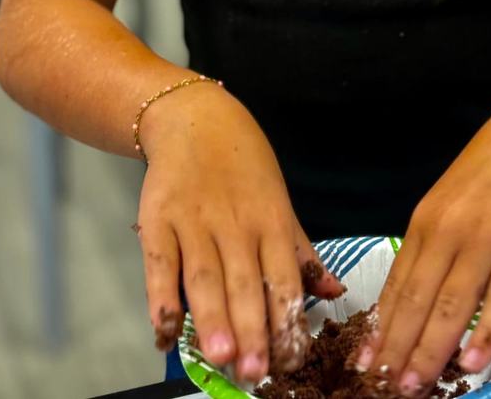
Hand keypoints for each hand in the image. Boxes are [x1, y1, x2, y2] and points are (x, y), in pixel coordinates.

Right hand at [134, 84, 343, 380]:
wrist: (196, 119)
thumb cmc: (245, 165)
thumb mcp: (279, 200)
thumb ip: (300, 251)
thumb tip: (332, 293)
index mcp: (272, 219)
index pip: (283, 276)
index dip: (287, 318)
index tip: (291, 360)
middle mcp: (235, 222)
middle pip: (244, 281)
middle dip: (252, 328)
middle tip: (256, 372)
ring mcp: (194, 221)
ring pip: (205, 276)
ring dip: (212, 318)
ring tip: (221, 357)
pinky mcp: (158, 219)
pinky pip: (159, 264)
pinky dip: (160, 298)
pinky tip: (164, 331)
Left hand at [357, 99, 490, 396]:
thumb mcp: (453, 196)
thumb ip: (439, 238)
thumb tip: (424, 288)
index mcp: (427, 219)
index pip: (398, 283)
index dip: (381, 326)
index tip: (365, 360)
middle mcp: (450, 230)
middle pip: (417, 300)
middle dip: (398, 348)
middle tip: (382, 388)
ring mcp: (488, 238)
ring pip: (452, 305)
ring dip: (432, 351)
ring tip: (415, 387)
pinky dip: (485, 333)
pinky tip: (472, 362)